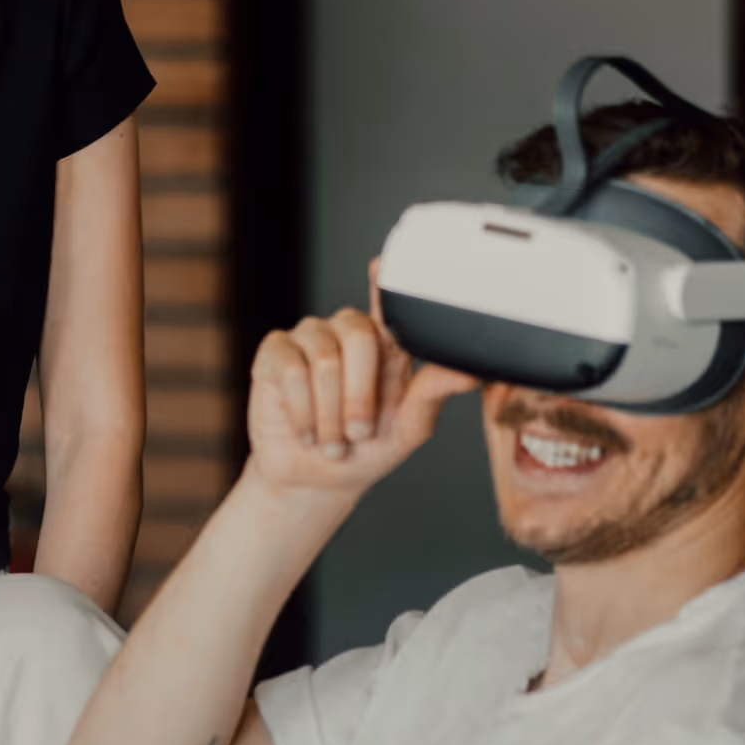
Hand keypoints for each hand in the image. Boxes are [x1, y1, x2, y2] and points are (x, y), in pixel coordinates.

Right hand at [246, 279, 476, 499]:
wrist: (316, 480)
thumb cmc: (365, 451)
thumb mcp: (408, 429)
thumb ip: (432, 394)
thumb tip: (470, 375)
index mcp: (385, 344)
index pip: (388, 302)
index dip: (382, 281)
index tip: (379, 264)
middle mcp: (347, 332)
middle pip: (358, 334)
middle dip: (359, 395)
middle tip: (358, 434)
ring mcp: (309, 338)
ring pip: (324, 358)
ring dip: (329, 412)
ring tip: (331, 441)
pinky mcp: (275, 351)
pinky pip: (291, 369)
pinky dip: (302, 409)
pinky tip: (305, 431)